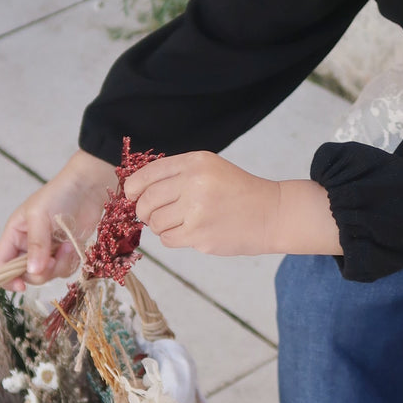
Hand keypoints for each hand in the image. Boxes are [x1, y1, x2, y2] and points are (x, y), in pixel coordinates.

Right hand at [0, 150, 116, 290]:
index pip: (2, 263)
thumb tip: (32, 272)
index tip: (21, 286)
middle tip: (53, 259)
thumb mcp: (40, 217)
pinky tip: (74, 247)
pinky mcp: (66, 252)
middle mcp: (28, 245)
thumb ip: (36, 245)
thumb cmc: (59, 195)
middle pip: (26, 274)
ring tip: (68, 247)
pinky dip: (70, 263)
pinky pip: (64, 270)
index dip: (7, 277)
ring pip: (47, 274)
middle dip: (41, 272)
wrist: (89, 187)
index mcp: (15, 234)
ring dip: (59, 266)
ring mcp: (48, 250)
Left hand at [124, 152, 340, 256]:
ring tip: (179, 222)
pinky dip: (171, 238)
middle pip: (147, 201)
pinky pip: (167, 239)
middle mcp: (194, 183)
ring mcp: (197, 211)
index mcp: (195, 162)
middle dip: (143, 211)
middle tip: (150, 215)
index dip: (133, 187)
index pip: (149, 173)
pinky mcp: (200, 235)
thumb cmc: (238, 192)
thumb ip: (178, 174)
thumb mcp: (211, 169)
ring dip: (160, 226)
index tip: (131, 195)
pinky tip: (188, 232)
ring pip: (155, 223)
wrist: (271, 213)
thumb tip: (137, 191)